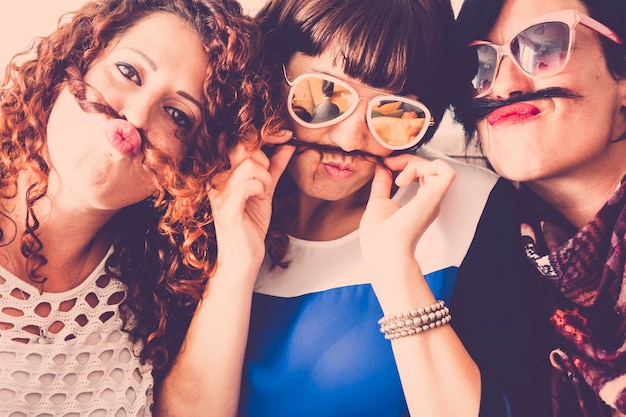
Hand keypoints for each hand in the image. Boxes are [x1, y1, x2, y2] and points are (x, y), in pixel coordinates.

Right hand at [209, 131, 293, 278]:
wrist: (244, 258)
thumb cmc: (251, 226)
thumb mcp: (265, 190)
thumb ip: (275, 167)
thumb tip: (287, 145)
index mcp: (223, 174)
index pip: (239, 141)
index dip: (264, 135)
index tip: (284, 136)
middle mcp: (217, 180)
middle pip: (243, 148)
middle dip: (265, 160)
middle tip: (268, 181)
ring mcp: (219, 194)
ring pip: (249, 165)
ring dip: (265, 177)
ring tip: (264, 192)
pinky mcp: (227, 208)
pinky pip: (247, 185)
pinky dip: (260, 188)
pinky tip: (260, 198)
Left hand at [359, 154, 455, 269]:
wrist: (384, 252)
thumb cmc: (379, 238)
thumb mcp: (378, 202)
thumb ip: (382, 183)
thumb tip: (381, 165)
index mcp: (419, 202)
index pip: (421, 173)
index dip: (404, 162)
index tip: (385, 165)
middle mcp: (429, 200)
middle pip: (428, 167)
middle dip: (408, 159)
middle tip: (389, 165)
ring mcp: (433, 199)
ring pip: (437, 166)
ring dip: (414, 163)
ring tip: (398, 179)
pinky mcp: (434, 198)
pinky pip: (446, 171)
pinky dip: (426, 165)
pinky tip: (405, 179)